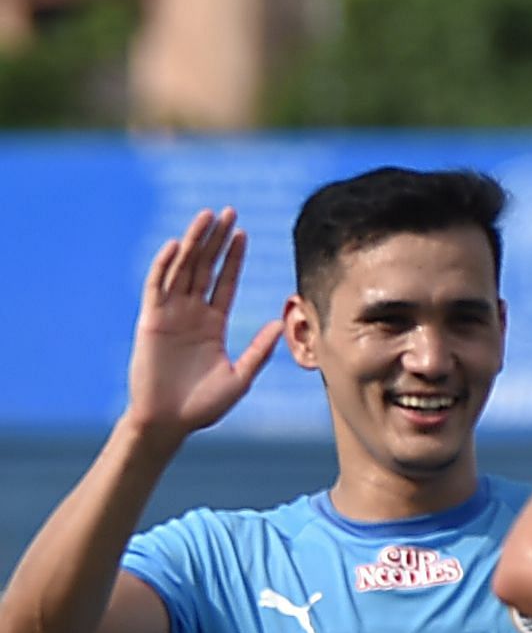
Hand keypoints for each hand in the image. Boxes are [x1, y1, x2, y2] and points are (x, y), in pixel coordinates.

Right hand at [126, 208, 282, 441]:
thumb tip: (279, 323)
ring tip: (206, 217)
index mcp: (213, 324)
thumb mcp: (240, 376)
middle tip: (228, 211)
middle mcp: (191, 313)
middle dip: (215, 240)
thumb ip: (258, 351)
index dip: (233, 258)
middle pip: (204, 267)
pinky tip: (175, 246)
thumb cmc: (204, 406)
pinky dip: (164, 266)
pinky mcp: (151, 321)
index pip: (225, 282)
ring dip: (193, 243)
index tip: (242, 233)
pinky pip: (156, 287)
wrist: (170, 422)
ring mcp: (170, 314)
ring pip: (182, 269)